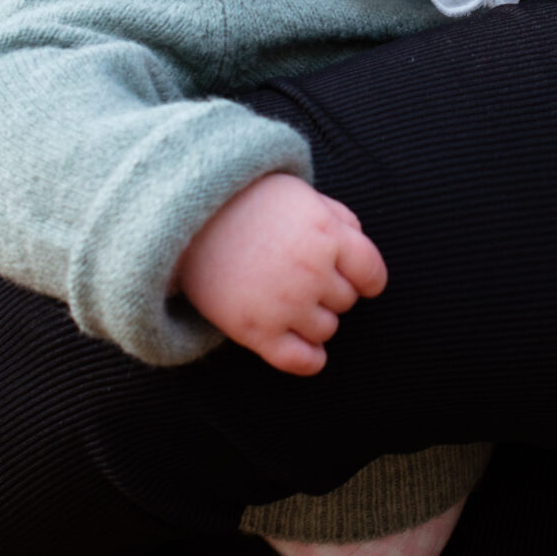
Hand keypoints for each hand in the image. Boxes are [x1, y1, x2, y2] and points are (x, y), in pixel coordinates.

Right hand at [177, 172, 386, 374]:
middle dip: (331, 290)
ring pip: (327, 329)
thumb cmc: (245, 202)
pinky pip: (301, 361)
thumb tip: (358, 244)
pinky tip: (305, 349)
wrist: (184, 218)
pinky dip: (310, 360)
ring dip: (315, 319)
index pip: (372, 273)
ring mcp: (285, 304)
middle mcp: (311, 271)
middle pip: (346, 300)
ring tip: (289, 301)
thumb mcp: (299, 194)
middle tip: (300, 276)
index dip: (366, 278)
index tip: (356, 278)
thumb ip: (337, 217)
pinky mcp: (256, 330)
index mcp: (326, 234)